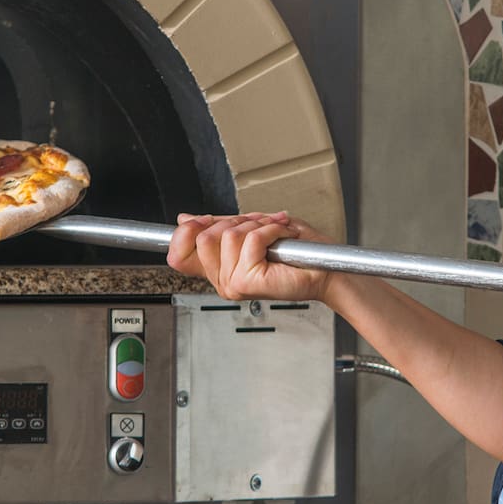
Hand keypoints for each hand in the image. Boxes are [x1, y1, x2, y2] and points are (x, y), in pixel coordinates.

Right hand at [166, 212, 334, 302]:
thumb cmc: (296, 251)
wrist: (324, 268)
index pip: (178, 255)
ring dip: (258, 225)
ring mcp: (233, 284)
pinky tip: (282, 236)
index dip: (184, 233)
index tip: (200, 221)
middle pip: (203, 237)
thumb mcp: (250, 229)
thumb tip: (186, 220)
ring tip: (275, 233)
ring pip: (228, 235)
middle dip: (235, 221)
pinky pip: (251, 240)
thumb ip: (218, 226)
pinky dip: (271, 229)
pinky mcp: (248, 281)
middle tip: (259, 226)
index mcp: (219, 270)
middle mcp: (222, 281)